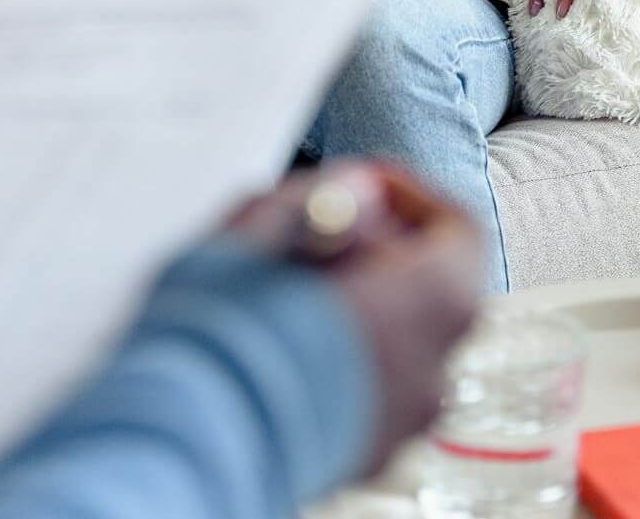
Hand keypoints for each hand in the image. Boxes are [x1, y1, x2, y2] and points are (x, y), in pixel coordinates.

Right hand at [224, 160, 481, 474]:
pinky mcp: (363, 456)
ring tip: (282, 286)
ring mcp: (400, 421)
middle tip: (312, 229)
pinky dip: (339, 352)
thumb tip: (352, 186)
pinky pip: (368, 385)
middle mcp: (430, 368)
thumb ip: (319, 195)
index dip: (410, 195)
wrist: (181, 449)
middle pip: (428, 285)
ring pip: (395, 337)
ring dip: (353, 300)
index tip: (360, 185)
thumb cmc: (219, 337)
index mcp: (428, 302)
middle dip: (373, 245)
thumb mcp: (259, 228)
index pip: (458, 230)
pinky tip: (277, 340)